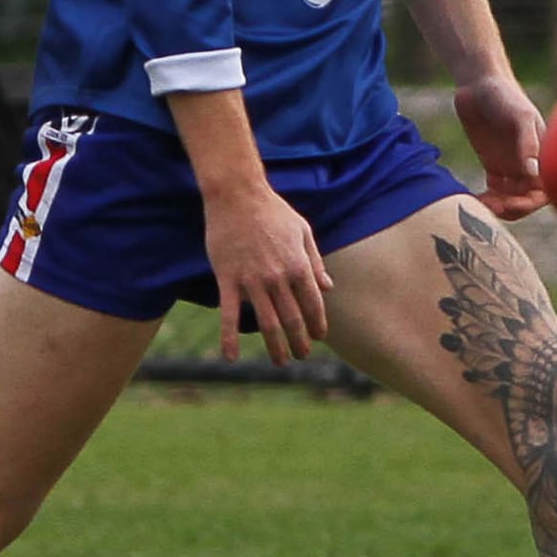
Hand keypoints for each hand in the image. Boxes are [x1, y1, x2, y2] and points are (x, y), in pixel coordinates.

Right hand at [202, 179, 332, 365]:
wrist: (237, 194)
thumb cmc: (272, 210)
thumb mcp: (302, 230)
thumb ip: (316, 261)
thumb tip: (328, 287)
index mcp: (298, 265)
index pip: (313, 304)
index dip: (317, 324)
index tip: (318, 337)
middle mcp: (278, 277)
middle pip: (292, 319)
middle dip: (299, 342)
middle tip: (301, 356)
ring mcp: (252, 280)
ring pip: (266, 322)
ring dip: (275, 347)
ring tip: (280, 361)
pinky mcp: (228, 279)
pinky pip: (229, 314)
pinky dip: (230, 338)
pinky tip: (231, 357)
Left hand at [454, 73, 548, 220]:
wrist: (478, 84)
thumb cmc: (504, 95)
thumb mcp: (519, 116)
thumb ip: (528, 143)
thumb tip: (534, 173)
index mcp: (544, 156)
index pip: (546, 191)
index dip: (530, 203)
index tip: (508, 203)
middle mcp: (531, 165)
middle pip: (527, 201)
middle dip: (512, 209)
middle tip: (489, 207)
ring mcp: (512, 168)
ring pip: (510, 201)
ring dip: (498, 208)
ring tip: (479, 204)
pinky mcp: (494, 168)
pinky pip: (494, 194)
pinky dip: (486, 201)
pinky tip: (472, 200)